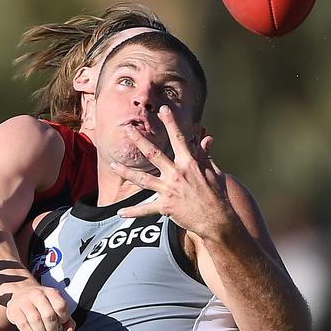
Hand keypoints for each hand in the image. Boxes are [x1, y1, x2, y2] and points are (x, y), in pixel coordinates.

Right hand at [6, 284, 74, 330]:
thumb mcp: (54, 304)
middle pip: (49, 315)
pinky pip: (24, 325)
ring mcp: (25, 301)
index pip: (61, 305)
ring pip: (36, 321)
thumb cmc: (40, 302)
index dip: (64, 317)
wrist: (20, 292)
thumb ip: (66, 318)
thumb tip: (70, 330)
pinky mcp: (15, 310)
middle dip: (52, 329)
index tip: (61, 322)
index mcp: (50, 292)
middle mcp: (38, 294)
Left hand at [111, 105, 231, 237]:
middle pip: (153, 153)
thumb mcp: (214, 172)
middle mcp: (176, 174)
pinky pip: (146, 209)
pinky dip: (133, 211)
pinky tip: (120, 212)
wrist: (218, 220)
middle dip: (138, 139)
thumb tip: (205, 139)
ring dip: (127, 172)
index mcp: (189, 163)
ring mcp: (169, 190)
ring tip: (113, 166)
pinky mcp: (166, 206)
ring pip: (143, 179)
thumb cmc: (218, 195)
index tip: (163, 109)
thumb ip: (205, 155)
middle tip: (126, 128)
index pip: (178, 138)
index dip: (171, 122)